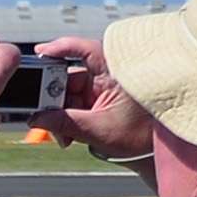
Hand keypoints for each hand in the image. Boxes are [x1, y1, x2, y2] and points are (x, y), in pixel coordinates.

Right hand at [33, 35, 152, 161]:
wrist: (161, 148)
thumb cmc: (143, 134)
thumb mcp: (99, 130)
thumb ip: (64, 123)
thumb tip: (35, 119)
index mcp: (116, 71)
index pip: (85, 50)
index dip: (60, 48)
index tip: (39, 53)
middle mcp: (107, 75)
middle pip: (69, 75)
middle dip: (53, 98)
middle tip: (43, 116)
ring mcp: (102, 88)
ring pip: (68, 93)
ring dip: (58, 114)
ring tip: (63, 136)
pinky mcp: (98, 100)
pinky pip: (73, 104)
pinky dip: (66, 118)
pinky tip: (68, 135)